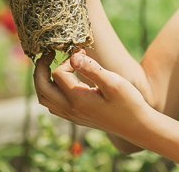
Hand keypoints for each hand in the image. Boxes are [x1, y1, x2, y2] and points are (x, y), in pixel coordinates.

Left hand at [33, 50, 151, 138]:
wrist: (136, 126)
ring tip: (51, 65)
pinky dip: (49, 91)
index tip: (81, 52)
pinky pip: (52, 106)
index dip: (66, 59)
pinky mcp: (75, 118)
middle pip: (41, 87)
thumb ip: (92, 68)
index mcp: (77, 99)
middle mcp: (70, 110)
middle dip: (41, 68)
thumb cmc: (128, 102)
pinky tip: (61, 82)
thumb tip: (73, 56)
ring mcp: (71, 116)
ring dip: (42, 80)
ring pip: (44, 98)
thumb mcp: (114, 82)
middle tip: (49, 54)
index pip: (57, 73)